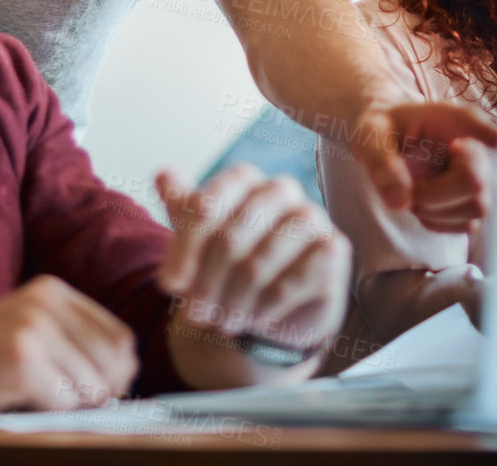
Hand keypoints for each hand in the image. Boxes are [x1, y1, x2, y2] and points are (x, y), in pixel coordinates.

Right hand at [0, 274, 138, 414]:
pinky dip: (48, 413)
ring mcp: (32, 325)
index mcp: (52, 289)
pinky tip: (17, 402)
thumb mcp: (28, 337)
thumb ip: (74, 344)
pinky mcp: (21, 357)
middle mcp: (45, 299)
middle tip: (62, 404)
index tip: (92, 395)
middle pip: (114, 359)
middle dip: (99, 393)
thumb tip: (128, 372)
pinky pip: (65, 401)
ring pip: (92, 385)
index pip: (119, 337)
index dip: (115, 375)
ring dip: (70, 406)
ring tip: (31, 399)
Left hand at [156, 164, 349, 355]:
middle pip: (232, 236)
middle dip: (208, 283)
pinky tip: (256, 320)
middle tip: (196, 315)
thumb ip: (181, 209)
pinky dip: (268, 306)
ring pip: (261, 261)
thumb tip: (162, 174)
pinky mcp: (334, 249)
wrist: (269, 309)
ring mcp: (312, 217)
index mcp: (244, 180)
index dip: (184, 250)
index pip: (205, 205)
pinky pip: (295, 279)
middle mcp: (281, 190)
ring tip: (223, 322)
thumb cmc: (228, 269)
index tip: (170, 285)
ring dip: (235, 300)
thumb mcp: (195, 243)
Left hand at [350, 101, 496, 230]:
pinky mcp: (476, 201)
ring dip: (435, 210)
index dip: (489, 145)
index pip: (492, 134)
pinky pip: (467, 225)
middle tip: (409, 186)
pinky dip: (438, 221)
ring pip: (474, 209)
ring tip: (414, 191)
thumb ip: (381, 161)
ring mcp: (482, 177)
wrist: (391, 138)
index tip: (455, 145)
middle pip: (475, 183)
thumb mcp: (371, 135)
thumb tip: (400, 201)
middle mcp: (478, 148)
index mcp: (459, 121)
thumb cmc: (385, 130)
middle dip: (433, 195)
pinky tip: (424, 203)